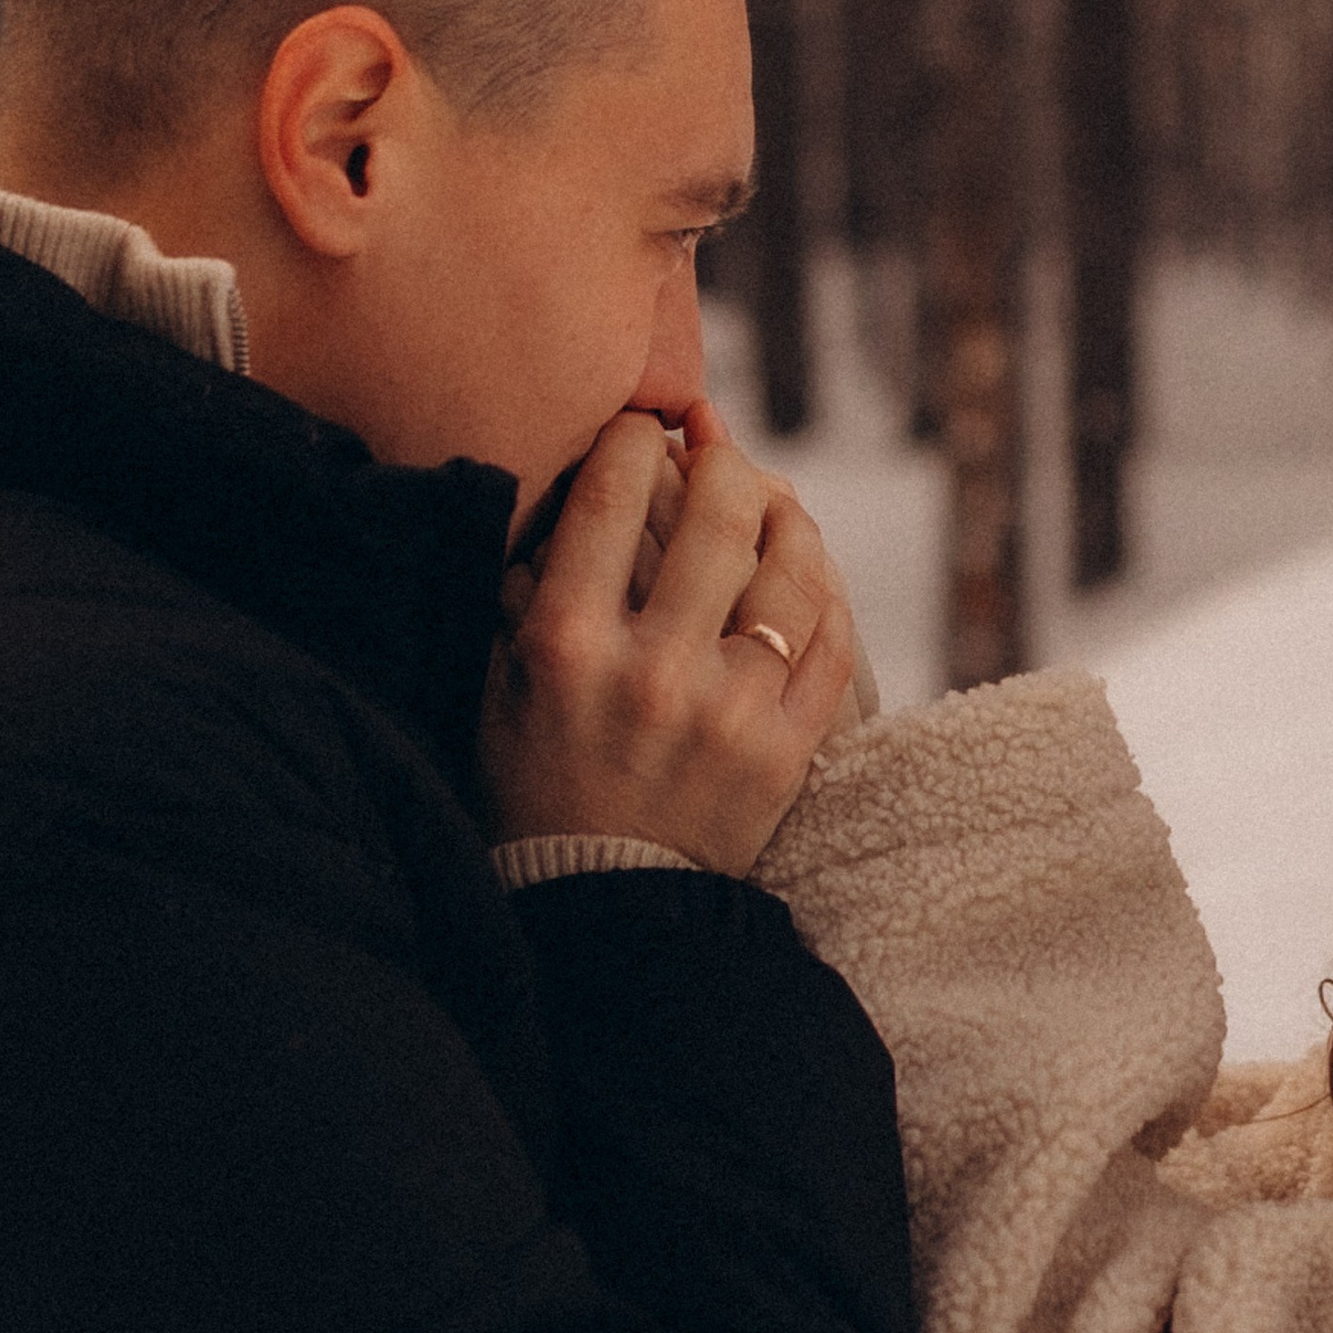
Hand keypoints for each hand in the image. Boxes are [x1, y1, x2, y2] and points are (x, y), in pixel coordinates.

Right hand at [482, 401, 858, 871]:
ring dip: (788, 515)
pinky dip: (824, 594)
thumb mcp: (500, 683)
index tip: (643, 427)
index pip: (611, 499)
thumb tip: (566, 489)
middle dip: (723, 457)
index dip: (635, 438)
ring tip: (771, 499)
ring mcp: (729, 712)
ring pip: (792, 570)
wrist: (601, 905)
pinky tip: (807, 573)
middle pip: (718, 515)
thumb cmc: (538, 783)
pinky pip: (832, 644)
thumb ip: (525, 588)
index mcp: (567, 646)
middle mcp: (653, 671)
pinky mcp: (786, 752)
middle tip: (716, 444)